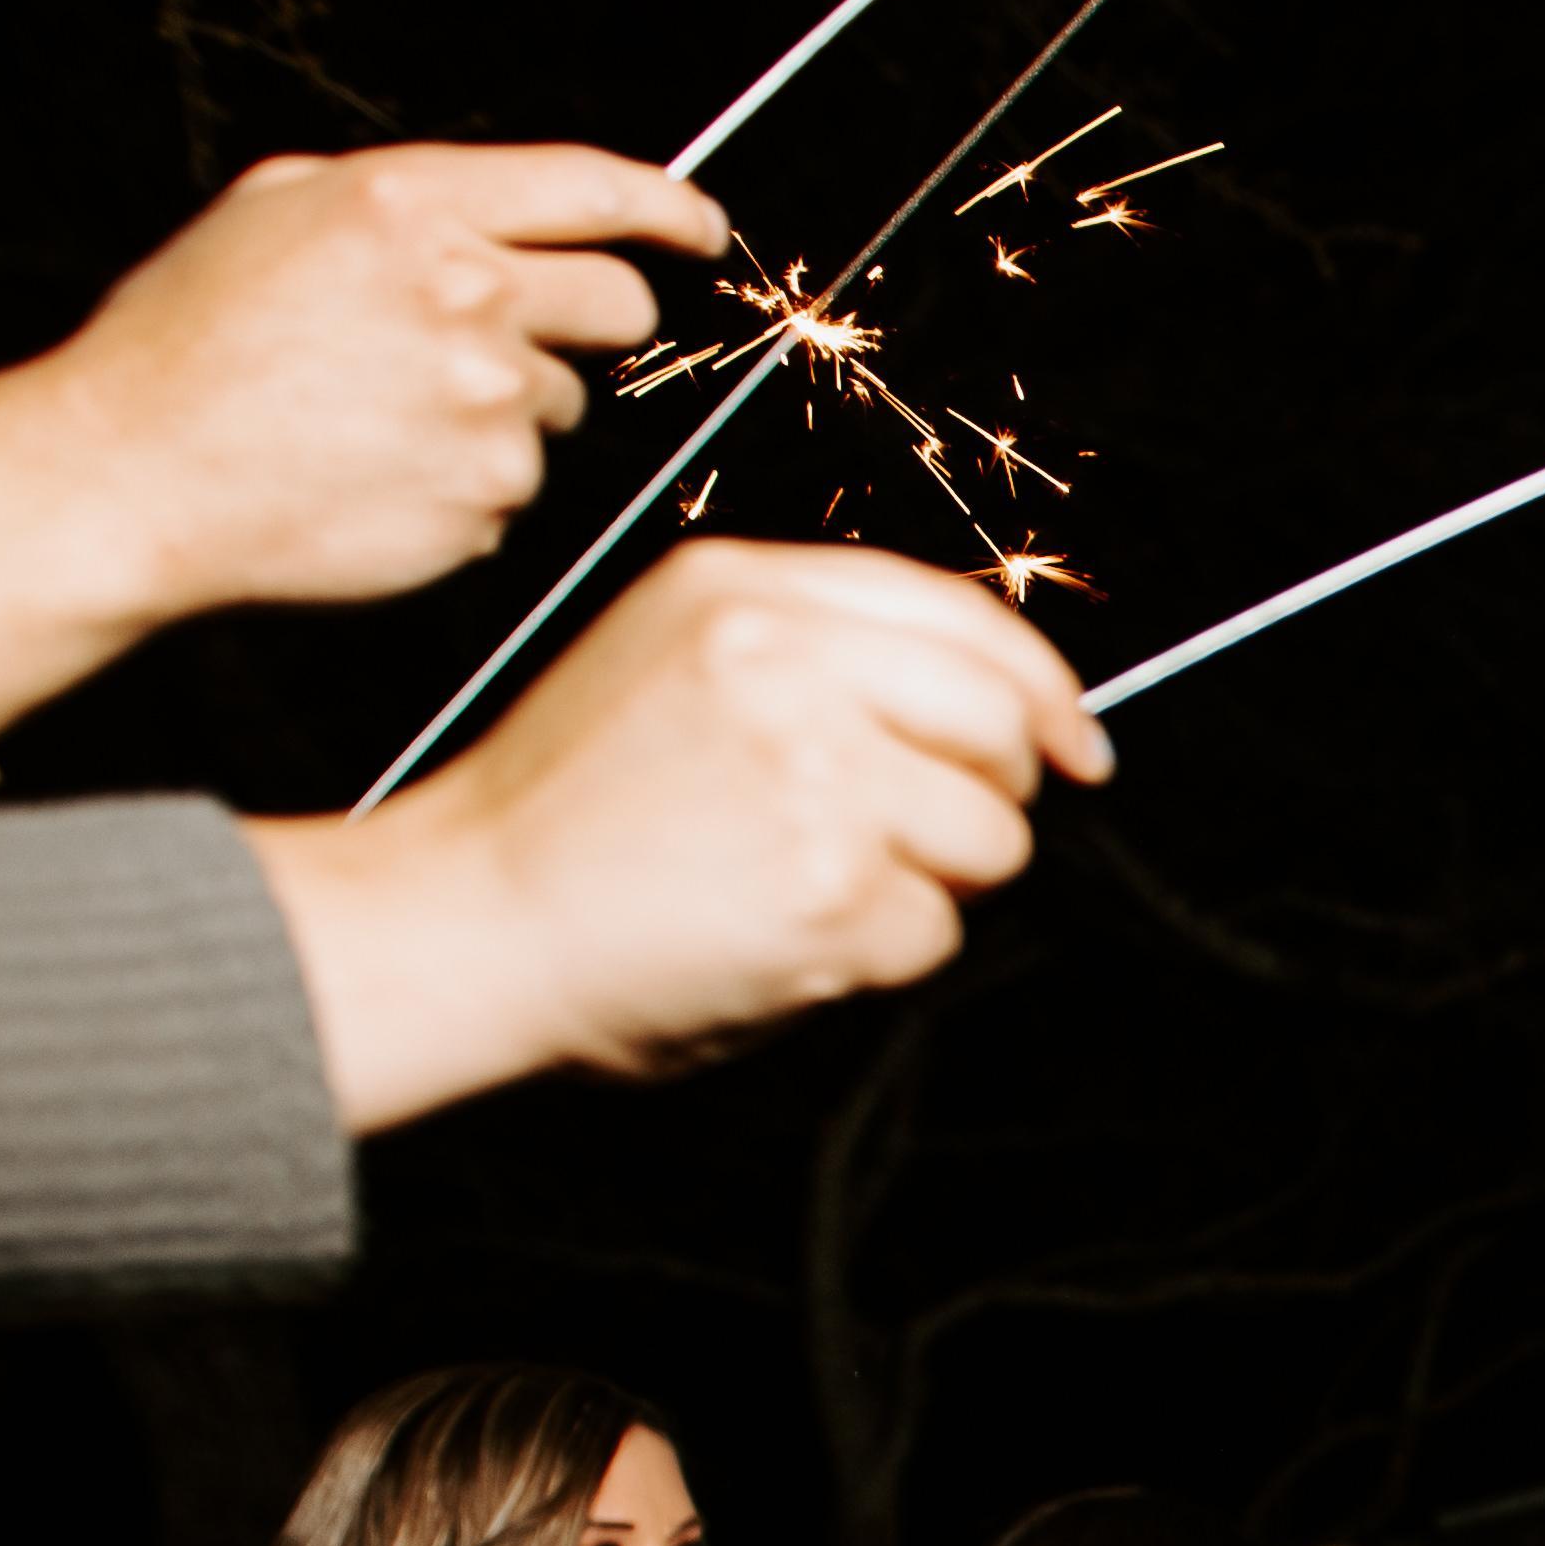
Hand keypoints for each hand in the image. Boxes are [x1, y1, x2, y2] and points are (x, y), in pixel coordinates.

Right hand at [0, 144, 720, 729]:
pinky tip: (381, 472)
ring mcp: (489, 400)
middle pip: (620, 303)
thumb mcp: (274, 213)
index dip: (665, 207)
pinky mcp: (493, 494)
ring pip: (561, 401)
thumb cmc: (188, 344)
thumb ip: (398, 203)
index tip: (698, 228)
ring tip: (385, 416)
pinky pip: (516, 483)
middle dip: (596, 319)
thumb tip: (499, 211)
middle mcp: (466, 294)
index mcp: (408, 207)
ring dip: (502, 409)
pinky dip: (466, 481)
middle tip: (520, 341)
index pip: (587, 186)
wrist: (135, 473)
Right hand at [244, 539, 1103, 1126]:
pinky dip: (878, 957)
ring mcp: (811, 767)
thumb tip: (993, 697)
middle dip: (993, 794)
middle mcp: (779, 658)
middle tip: (923, 839)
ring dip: (933, 885)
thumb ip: (814, 651)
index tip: (1077, 741)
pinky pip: (934, 932)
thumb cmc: (572, 813)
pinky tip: (779, 938)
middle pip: (1000, 722)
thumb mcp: (672, 661)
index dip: (1041, 685)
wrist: (467, 916)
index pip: (961, 614)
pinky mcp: (829, 880)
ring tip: (809, 886)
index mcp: (738, 588)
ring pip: (990, 836)